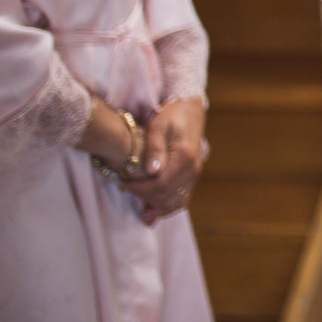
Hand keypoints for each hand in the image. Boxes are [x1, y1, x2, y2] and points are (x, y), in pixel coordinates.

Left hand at [126, 97, 206, 225]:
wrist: (190, 110)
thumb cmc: (171, 115)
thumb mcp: (158, 126)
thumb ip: (154, 148)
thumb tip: (152, 171)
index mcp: (185, 157)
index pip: (161, 185)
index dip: (141, 189)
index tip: (126, 183)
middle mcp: (193, 169)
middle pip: (168, 196)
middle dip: (146, 197)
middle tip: (128, 189)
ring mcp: (195, 174)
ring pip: (178, 201)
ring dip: (158, 208)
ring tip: (141, 212)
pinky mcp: (193, 176)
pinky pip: (182, 198)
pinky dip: (168, 206)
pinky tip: (153, 210)